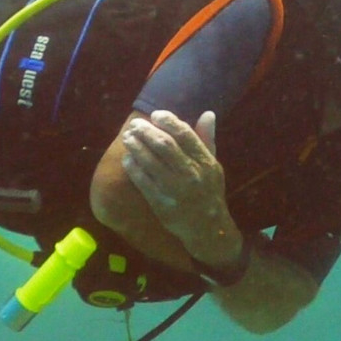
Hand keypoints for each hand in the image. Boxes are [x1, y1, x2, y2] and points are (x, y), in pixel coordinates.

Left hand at [120, 110, 241, 265]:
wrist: (207, 227)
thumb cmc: (209, 191)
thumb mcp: (213, 165)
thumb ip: (207, 139)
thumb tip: (208, 113)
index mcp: (205, 161)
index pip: (185, 134)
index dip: (168, 121)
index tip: (155, 114)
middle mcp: (191, 173)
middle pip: (164, 145)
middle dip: (146, 131)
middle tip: (135, 124)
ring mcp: (175, 189)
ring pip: (150, 161)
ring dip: (135, 146)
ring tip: (127, 138)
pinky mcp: (161, 202)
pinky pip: (142, 180)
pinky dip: (132, 167)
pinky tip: (127, 159)